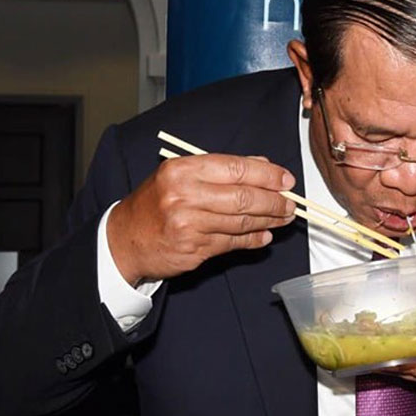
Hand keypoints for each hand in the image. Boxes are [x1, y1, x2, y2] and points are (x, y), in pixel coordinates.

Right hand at [108, 154, 296, 283]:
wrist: (125, 239)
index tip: (286, 179)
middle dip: (274, 201)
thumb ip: (220, 169)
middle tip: (290, 203)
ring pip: (242, 222)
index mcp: (183, 170)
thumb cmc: (155, 203)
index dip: (267, 174)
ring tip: (283, 218)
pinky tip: (264, 236)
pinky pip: (233, 243)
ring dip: (269, 221)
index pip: (236, 168)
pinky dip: (253, 240)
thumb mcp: (180, 175)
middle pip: (244, 197)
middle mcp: (185, 196)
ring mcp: (189, 225)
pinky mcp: (194, 250)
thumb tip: (264, 165)